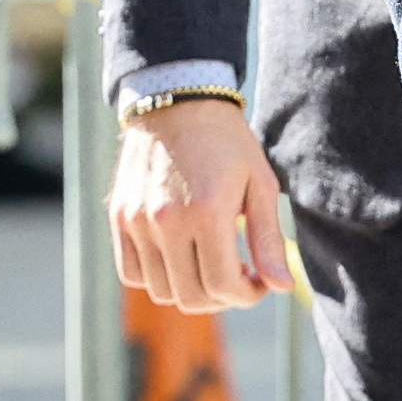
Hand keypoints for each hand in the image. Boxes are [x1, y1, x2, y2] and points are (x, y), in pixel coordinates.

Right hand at [111, 99, 292, 313]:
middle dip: (222, 298)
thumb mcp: (260, 183)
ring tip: (211, 268)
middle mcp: (167, 221)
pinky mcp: (119, 218)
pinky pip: (131, 273)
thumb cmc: (228, 142)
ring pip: (161, 291)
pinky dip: (157, 279)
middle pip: (192, 296)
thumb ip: (268, 239)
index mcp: (207, 212)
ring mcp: (137, 221)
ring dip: (191, 291)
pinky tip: (181, 259)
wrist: (178, 102)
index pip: (223, 286)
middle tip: (239, 278)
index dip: (247, 295)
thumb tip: (281, 287)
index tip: (259, 283)